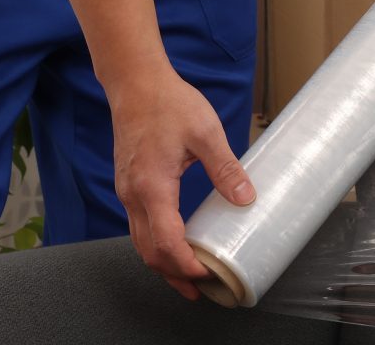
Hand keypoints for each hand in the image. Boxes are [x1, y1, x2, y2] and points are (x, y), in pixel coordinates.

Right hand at [109, 68, 254, 300]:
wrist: (135, 84)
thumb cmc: (168, 103)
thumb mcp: (206, 133)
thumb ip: (225, 168)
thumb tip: (246, 198)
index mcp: (152, 186)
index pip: (165, 242)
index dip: (186, 265)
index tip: (208, 276)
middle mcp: (133, 194)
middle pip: (148, 250)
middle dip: (174, 275)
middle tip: (202, 290)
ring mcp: (127, 191)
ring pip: (140, 241)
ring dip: (163, 263)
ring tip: (190, 278)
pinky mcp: (130, 185)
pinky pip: (139, 225)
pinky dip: (156, 244)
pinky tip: (176, 246)